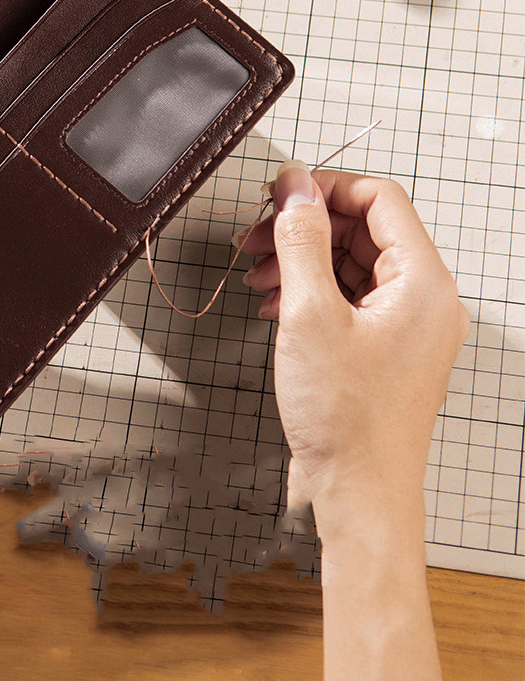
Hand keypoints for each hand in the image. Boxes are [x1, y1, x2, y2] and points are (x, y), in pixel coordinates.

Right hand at [238, 164, 468, 507]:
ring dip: (300, 261)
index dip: (325, 189)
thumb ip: (300, 242)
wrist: (357, 492)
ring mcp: (405, 327)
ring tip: (258, 275)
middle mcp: (423, 301)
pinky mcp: (382, 349)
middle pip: (362, 231)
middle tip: (257, 239)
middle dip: (304, 229)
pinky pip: (348, 299)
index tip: (280, 195)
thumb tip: (294, 189)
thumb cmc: (346, 419)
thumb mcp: (309, 314)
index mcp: (423, 284)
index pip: (380, 200)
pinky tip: (275, 305)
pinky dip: (309, 293)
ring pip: (351, 265)